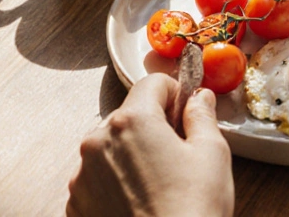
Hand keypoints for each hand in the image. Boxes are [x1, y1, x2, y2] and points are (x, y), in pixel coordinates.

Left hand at [67, 73, 232, 216]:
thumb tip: (198, 98)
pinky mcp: (76, 205)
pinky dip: (116, 184)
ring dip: (132, 156)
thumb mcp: (212, 154)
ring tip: (159, 186)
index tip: (187, 112)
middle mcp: (98, 141)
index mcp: (132, 121)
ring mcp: (82, 176)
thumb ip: (202, 116)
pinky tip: (140, 204)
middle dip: (153, 127)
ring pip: (112, 148)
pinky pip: (98, 180)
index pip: (152, 84)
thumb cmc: (192, 210)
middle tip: (179, 155)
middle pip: (129, 116)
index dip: (176, 94)